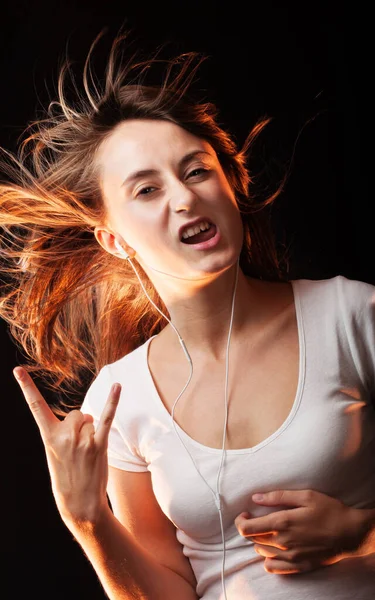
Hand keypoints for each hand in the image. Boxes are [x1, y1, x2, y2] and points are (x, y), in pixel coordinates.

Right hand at [14, 366, 120, 527]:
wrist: (79, 503)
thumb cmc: (67, 476)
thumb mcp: (56, 452)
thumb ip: (67, 430)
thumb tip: (87, 416)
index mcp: (49, 436)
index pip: (35, 406)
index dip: (26, 386)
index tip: (17, 369)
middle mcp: (64, 436)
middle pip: (77, 413)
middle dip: (80, 426)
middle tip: (78, 451)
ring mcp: (82, 440)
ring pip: (90, 420)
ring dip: (92, 433)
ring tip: (87, 455)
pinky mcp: (99, 445)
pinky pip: (107, 418)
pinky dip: (113, 401)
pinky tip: (117, 386)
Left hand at [234, 489, 366, 573]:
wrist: (350, 533)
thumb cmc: (329, 510)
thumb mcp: (305, 496)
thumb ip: (278, 497)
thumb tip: (256, 497)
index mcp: (282, 523)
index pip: (247, 529)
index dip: (240, 521)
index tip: (245, 513)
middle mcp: (283, 542)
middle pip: (252, 539)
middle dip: (250, 528)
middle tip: (257, 518)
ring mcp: (290, 557)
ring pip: (261, 552)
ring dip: (259, 541)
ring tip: (269, 530)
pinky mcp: (298, 566)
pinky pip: (273, 567)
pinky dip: (268, 558)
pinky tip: (275, 548)